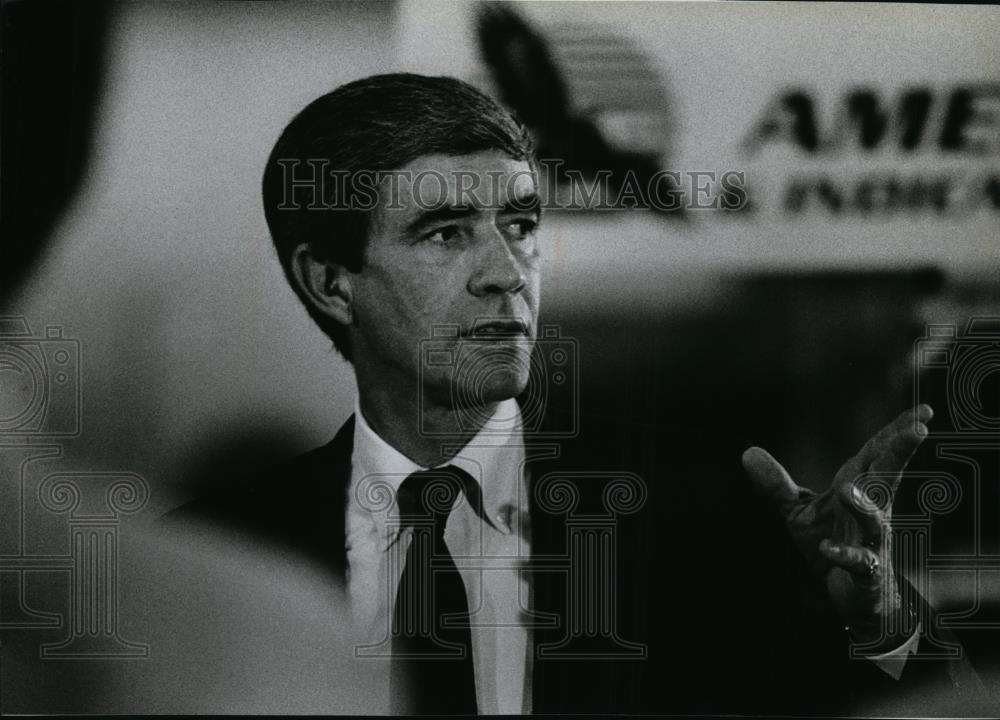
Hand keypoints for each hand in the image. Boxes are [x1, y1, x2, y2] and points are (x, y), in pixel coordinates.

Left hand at [741, 405, 931, 646]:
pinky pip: (858, 561)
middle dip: (900, 453)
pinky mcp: (865, 571)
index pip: (877, 455)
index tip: (923, 410)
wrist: (846, 594)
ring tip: (846, 489)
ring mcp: (871, 541)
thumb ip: (775, 484)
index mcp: (858, 490)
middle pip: (886, 477)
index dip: (897, 432)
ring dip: (864, 505)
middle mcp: (871, 511)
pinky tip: (829, 547)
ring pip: (875, 519)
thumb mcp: (797, 511)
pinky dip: (845, 553)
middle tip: (918, 428)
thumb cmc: (831, 542)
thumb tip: (747, 452)